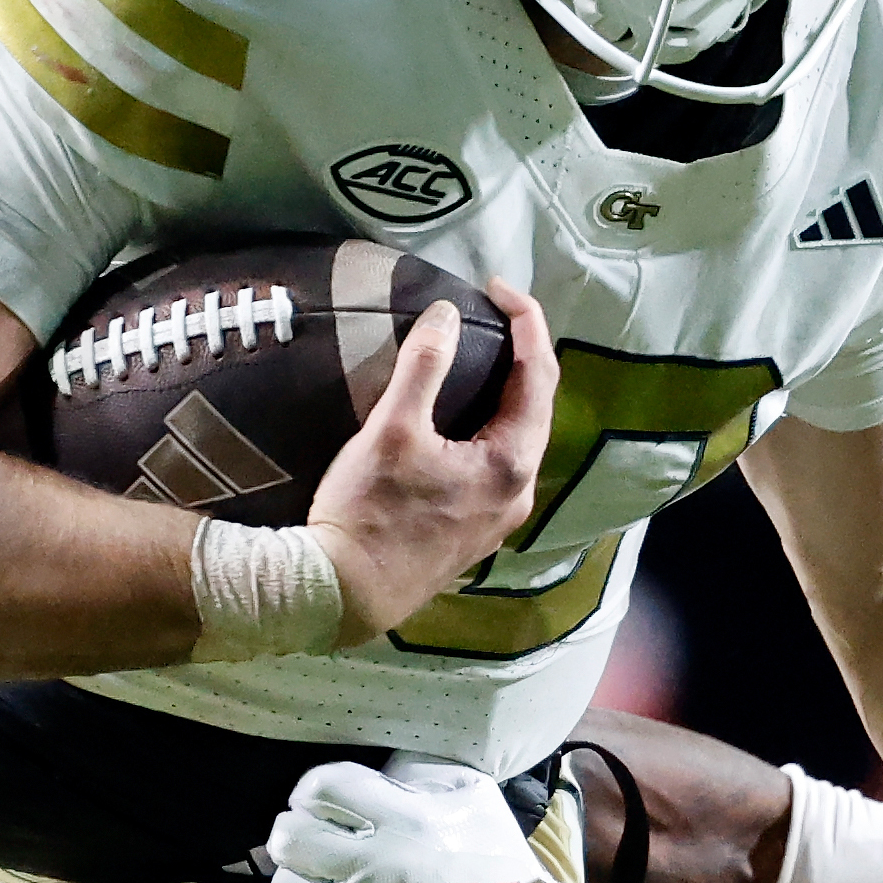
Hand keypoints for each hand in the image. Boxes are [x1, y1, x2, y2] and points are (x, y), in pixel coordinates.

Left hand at [263, 757, 672, 882]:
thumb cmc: (498, 864)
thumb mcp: (476, 798)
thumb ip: (424, 773)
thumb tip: (379, 766)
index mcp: (407, 821)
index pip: (323, 788)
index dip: (313, 788)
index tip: (322, 796)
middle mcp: (376, 865)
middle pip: (291, 835)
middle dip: (295, 825)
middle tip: (312, 828)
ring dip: (295, 872)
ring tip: (314, 870)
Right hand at [310, 280, 556, 644]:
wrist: (343, 595)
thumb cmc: (367, 513)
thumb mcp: (392, 430)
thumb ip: (425, 366)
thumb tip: (448, 314)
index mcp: (511, 462)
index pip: (539, 374)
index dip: (526, 322)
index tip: (497, 287)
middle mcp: (519, 492)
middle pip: (534, 406)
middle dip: (520, 354)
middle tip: (492, 314)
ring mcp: (500, 516)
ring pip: (515, 436)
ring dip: (503, 393)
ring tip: (477, 356)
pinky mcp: (475, 530)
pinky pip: (495, 463)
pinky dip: (486, 426)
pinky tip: (460, 416)